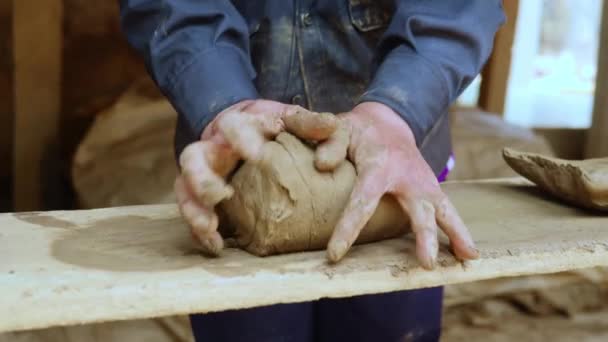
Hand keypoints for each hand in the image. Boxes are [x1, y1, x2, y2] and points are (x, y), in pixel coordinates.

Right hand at [175, 99, 340, 254]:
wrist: (249, 134)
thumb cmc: (274, 129)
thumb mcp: (293, 121)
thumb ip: (311, 123)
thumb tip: (332, 126)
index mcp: (236, 125)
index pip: (231, 124)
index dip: (240, 137)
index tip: (256, 154)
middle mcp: (212, 149)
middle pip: (191, 157)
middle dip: (202, 178)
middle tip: (220, 195)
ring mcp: (201, 173)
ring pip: (184, 189)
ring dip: (194, 210)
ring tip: (212, 228)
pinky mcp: (200, 197)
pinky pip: (191, 214)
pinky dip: (199, 231)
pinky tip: (217, 245)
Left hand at [326, 102, 478, 267]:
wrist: (389, 121)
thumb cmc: (359, 131)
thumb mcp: (340, 129)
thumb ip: (330, 143)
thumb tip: (321, 165)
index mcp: (379, 165)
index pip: (362, 201)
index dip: (348, 229)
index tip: (335, 254)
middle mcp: (408, 176)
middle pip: (418, 209)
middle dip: (424, 236)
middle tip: (427, 263)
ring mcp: (425, 183)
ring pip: (443, 210)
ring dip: (455, 234)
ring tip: (467, 259)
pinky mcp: (433, 190)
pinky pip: (448, 212)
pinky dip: (459, 231)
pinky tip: (467, 255)